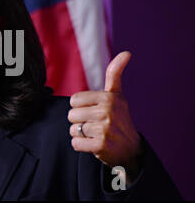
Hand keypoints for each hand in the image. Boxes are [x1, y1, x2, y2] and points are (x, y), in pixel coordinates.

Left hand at [68, 51, 141, 174]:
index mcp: (109, 97)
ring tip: (96, 134)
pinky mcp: (101, 145)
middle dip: (80, 121)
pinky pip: (76, 143)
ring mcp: (105, 129)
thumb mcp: (117, 95)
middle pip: (71, 115)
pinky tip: (94, 144)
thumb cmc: (120, 118)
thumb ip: (115, 74)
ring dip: (81, 134)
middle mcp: (108, 111)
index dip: (81, 107)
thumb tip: (126, 52)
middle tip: (96, 125)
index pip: (74, 100)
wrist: (131, 149)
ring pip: (73, 129)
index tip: (95, 111)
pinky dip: (82, 146)